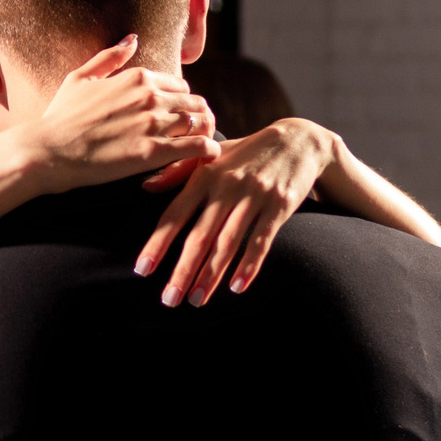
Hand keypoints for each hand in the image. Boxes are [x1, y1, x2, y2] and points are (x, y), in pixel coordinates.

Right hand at [20, 36, 216, 190]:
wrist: (48, 151)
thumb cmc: (60, 116)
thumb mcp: (80, 78)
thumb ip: (110, 57)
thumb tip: (133, 39)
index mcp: (137, 77)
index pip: (179, 84)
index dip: (180, 100)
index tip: (177, 114)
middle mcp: (150, 96)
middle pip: (194, 102)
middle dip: (197, 115)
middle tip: (196, 130)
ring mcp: (153, 124)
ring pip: (200, 122)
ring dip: (205, 132)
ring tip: (204, 143)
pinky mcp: (153, 152)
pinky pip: (197, 147)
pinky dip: (208, 150)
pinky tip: (208, 155)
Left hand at [133, 118, 339, 305]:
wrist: (298, 140)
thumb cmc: (247, 152)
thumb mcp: (211, 155)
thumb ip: (179, 171)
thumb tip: (146, 186)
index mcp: (205, 175)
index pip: (175, 214)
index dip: (158, 243)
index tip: (142, 270)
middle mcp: (227, 186)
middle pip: (200, 235)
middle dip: (182, 270)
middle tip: (169, 299)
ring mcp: (254, 196)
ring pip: (228, 243)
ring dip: (211, 275)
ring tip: (197, 300)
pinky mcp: (279, 205)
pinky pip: (261, 241)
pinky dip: (249, 266)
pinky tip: (237, 287)